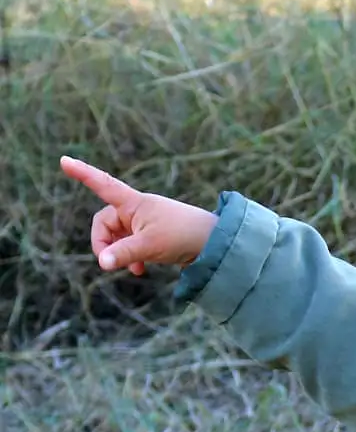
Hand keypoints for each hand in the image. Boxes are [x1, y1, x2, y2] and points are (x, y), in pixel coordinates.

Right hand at [60, 156, 218, 275]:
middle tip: (110, 263)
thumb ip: (123, 254)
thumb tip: (101, 263)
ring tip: (135, 270)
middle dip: (105, 244)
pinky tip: (141, 270)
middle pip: (105, 224)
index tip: (64, 161)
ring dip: (120, 254)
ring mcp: (144, 223)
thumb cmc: (183, 236)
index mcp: (132, 203)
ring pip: (118, 238)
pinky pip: (132, 246)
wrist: (214, 245)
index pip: (103, 184)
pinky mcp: (152, 237)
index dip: (83, 174)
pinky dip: (132, 258)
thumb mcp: (149, 245)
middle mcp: (135, 210)